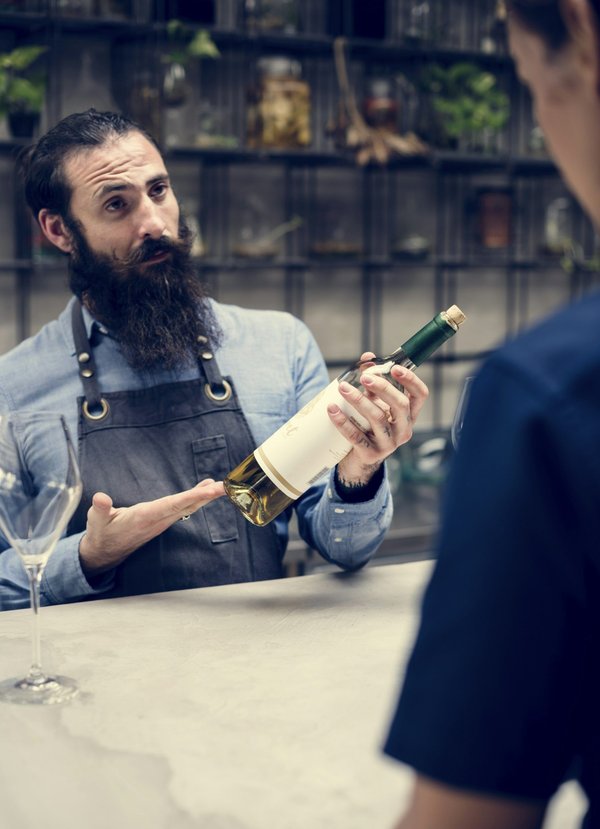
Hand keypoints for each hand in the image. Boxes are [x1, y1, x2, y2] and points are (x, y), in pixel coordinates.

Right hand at [78, 479, 224, 576]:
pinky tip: (204, 491)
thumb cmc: (101, 533)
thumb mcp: (96, 521)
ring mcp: (161, 522)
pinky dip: (195, 498)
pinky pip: (182, 508)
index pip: (172, 504)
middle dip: (206, 496)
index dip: (192, 496)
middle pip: (186, 505)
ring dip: (204, 496)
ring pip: (187, 507)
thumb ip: (99, 508)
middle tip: (225, 486)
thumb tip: (100, 498)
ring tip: (220, 485)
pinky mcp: (161, 521)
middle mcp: (157, 520)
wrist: (104, 553)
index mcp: (144, 517)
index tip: (209, 491)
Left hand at [327, 354, 428, 485]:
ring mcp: (389, 444)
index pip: (420, 395)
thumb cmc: (369, 423)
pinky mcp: (371, 454)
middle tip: (364, 377)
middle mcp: (404, 430)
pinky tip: (332, 409)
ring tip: (342, 387)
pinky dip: (343, 422)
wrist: (359, 457)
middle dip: (383, 388)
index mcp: (409, 414)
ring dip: (359, 400)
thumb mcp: (374, 401)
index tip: (394, 367)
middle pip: (400, 404)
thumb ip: (373, 379)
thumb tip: (367, 357)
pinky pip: (356, 436)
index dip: (410, 379)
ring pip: (377, 418)